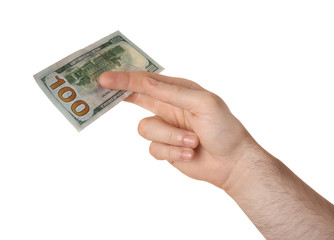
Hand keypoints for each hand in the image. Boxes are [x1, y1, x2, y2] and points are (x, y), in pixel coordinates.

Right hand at [99, 72, 255, 189]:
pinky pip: (154, 149)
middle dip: (121, 94)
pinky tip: (190, 153)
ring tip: (193, 141)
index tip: (104, 78)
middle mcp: (169, 107)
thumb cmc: (224, 129)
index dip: (125, 79)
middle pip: (136, 98)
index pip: (146, 81)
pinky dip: (173, 151)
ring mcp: (166, 128)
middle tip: (102, 91)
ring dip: (171, 137)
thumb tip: (145, 83)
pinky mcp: (165, 148)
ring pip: (146, 129)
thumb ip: (173, 93)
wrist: (232, 162)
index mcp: (178, 91)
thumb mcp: (204, 103)